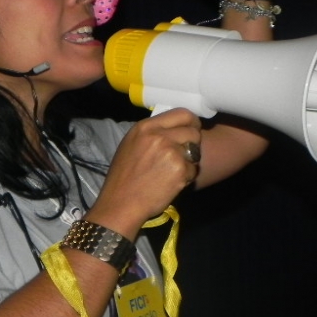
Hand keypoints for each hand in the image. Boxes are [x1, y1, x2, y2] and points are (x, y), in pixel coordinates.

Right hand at [87, 108, 201, 234]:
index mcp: (146, 127)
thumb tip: (172, 129)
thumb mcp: (131, 145)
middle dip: (193, 142)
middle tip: (185, 154)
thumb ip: (152, 134)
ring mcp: (171, 152)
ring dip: (190, 161)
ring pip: (195, 151)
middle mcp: (160, 136)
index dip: (191, 122)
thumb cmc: (123, 177)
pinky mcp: (180, 170)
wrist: (121, 203)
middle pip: (193, 131)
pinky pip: (194, 169)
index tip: (192, 129)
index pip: (181, 113)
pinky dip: (187, 177)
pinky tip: (172, 183)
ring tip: (174, 170)